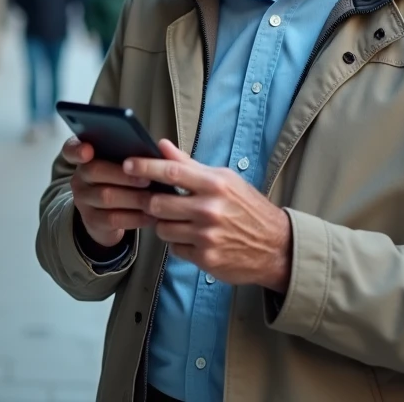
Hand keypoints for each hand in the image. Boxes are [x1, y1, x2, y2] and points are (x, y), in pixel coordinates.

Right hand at [64, 137, 155, 248]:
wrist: (106, 216)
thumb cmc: (120, 182)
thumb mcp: (121, 165)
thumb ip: (133, 152)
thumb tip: (161, 146)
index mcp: (84, 157)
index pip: (71, 148)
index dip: (77, 149)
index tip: (88, 150)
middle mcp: (79, 177)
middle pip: (94, 171)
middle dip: (123, 175)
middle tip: (147, 179)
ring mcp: (83, 200)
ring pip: (106, 197)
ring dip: (134, 197)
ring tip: (154, 197)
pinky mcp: (92, 221)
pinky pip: (113, 219)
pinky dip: (135, 217)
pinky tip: (151, 215)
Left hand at [123, 140, 291, 291]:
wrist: (276, 246)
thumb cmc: (247, 208)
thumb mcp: (224, 180)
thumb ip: (189, 165)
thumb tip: (162, 145)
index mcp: (214, 184)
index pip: (171, 172)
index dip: (144, 167)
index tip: (127, 164)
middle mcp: (210, 209)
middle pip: (157, 204)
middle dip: (152, 203)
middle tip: (157, 202)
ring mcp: (207, 236)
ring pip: (162, 228)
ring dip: (165, 225)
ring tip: (182, 222)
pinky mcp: (206, 258)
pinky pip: (174, 248)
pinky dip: (179, 243)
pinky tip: (194, 239)